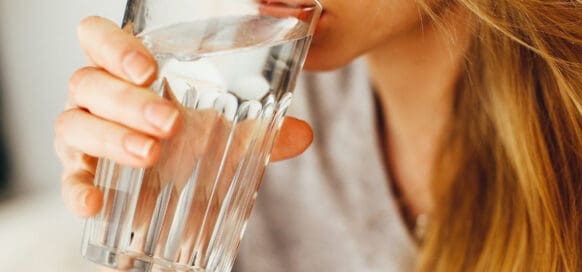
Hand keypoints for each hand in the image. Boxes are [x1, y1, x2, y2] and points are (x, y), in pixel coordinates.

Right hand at [54, 16, 312, 217]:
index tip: (149, 68)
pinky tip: (96, 202)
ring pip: (74, 123)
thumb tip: (303, 134)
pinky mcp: (83, 174)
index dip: (114, 46)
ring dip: (111, 138)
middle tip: (170, 122)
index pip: (98, 38)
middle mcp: (99, 97)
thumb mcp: (230, 130)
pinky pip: (68, 178)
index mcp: (128, 71)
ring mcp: (85, 134)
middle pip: (88, 81)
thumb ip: (263, 127)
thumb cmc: (194, 141)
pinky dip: (76, 189)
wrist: (177, 187)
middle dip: (128, 100)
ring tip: (151, 154)